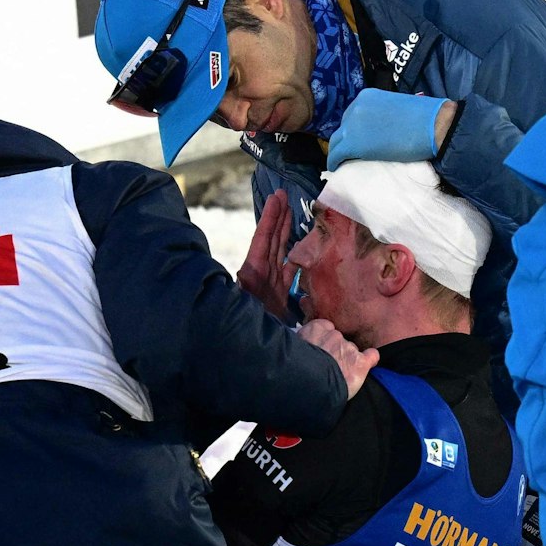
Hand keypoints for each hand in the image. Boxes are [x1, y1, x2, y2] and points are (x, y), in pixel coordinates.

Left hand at [238, 190, 297, 321]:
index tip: (277, 198)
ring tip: (291, 210)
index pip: (263, 240)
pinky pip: (288, 269)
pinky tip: (303, 245)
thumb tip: (246, 273)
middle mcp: (262, 274)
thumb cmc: (245, 327)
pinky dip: (295, 255)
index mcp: (253, 273)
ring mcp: (271, 283)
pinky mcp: (279, 295)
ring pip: (280, 251)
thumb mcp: (242, 307)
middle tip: (284, 195)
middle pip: (272, 239)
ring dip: (285, 230)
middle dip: (278, 217)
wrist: (250, 350)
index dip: (270, 219)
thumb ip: (244, 292)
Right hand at [298, 318, 379, 398]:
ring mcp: (349, 348)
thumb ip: (300, 342)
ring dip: (346, 360)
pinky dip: (370, 359)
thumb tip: (301, 344)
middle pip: (339, 341)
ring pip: (351, 351)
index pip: (325, 328)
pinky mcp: (360, 362)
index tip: (319, 349)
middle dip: (334, 351)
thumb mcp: (290, 348)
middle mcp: (335, 335)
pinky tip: (367, 363)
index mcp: (316, 329)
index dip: (323, 340)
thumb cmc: (294, 368)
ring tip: (337, 375)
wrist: (309, 384)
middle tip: (325, 366)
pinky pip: (372, 355)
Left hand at [325, 89, 453, 170]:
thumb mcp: (397, 107)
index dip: (353, 129)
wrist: (433, 126)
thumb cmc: (424, 117)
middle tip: (350, 152)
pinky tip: (336, 168)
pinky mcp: (354, 144)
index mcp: (367, 96)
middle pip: (343, 127)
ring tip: (341, 162)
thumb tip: (381, 126)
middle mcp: (356, 107)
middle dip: (346, 139)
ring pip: (336, 141)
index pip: (353, 115)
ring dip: (338, 151)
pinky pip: (337, 154)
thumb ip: (383, 113)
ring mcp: (352, 125)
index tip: (357, 139)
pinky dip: (335, 162)